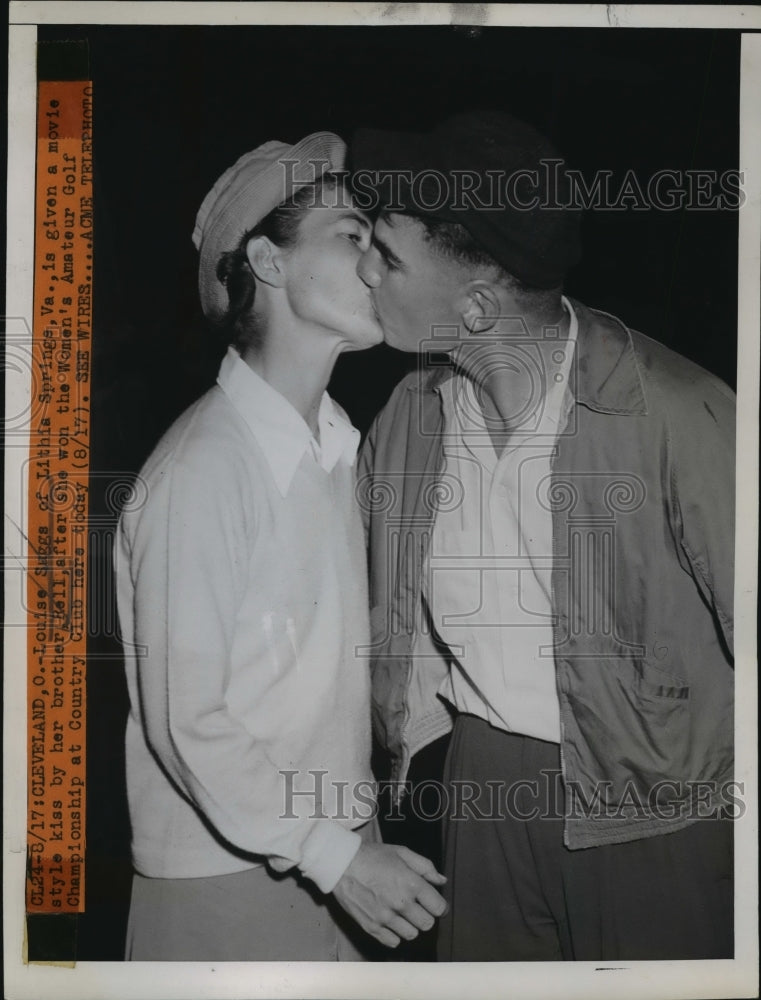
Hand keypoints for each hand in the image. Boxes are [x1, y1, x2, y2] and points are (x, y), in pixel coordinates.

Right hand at [332, 842, 447, 947]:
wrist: (341, 863)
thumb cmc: (372, 855)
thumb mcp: (401, 852)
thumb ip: (425, 866)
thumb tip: (441, 881)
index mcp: (411, 883)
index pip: (438, 908)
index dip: (438, 905)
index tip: (432, 902)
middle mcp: (400, 903)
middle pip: (427, 924)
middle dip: (425, 915)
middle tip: (416, 906)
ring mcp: (385, 917)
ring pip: (411, 935)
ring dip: (410, 925)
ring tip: (402, 913)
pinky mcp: (371, 927)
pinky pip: (393, 942)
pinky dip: (394, 934)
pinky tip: (390, 921)